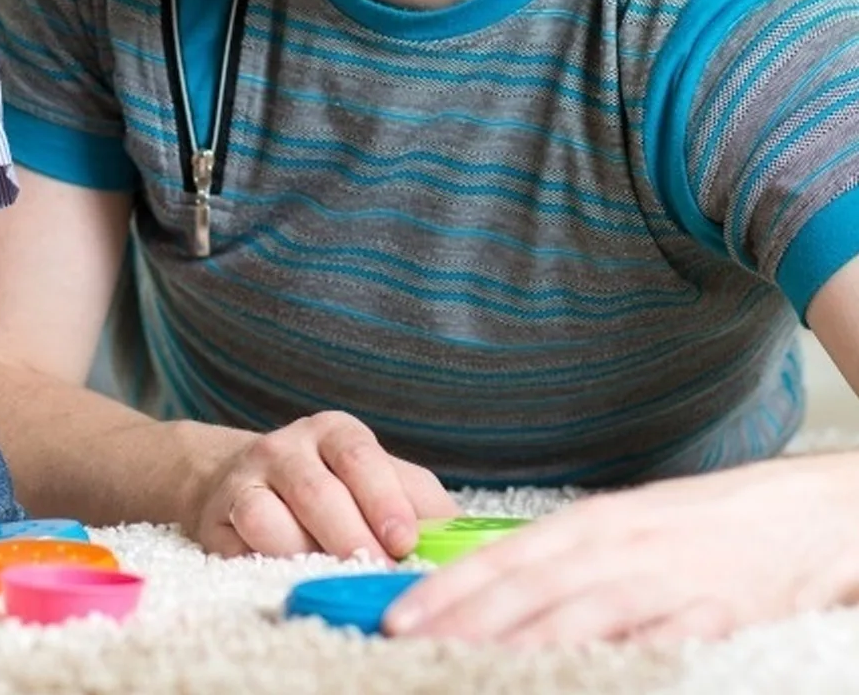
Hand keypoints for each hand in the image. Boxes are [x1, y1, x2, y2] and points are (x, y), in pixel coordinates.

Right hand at [193, 410, 456, 560]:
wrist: (248, 482)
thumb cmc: (336, 490)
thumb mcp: (382, 482)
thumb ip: (422, 504)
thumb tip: (469, 540)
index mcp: (335, 433)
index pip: (359, 457)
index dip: (382, 499)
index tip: (403, 541)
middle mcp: (288, 447)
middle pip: (317, 491)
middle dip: (350, 537)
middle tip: (375, 574)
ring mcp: (248, 477)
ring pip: (269, 515)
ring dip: (304, 552)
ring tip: (333, 578)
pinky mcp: (219, 513)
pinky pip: (239, 539)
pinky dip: (266, 560)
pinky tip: (290, 574)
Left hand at [382, 452, 858, 643]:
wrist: (797, 517)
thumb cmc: (697, 528)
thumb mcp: (621, 529)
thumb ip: (562, 556)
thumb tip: (490, 583)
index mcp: (591, 524)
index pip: (504, 557)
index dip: (449, 588)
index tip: (399, 614)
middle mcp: (618, 548)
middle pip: (529, 588)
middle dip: (466, 620)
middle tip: (412, 644)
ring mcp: (665, 583)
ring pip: (580, 617)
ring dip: (522, 645)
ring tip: (472, 667)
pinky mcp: (716, 619)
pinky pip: (657, 645)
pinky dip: (618, 663)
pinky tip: (578, 678)